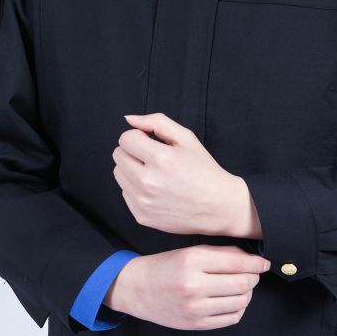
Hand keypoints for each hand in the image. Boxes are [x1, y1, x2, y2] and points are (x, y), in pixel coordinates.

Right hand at [105, 244, 271, 329]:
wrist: (138, 289)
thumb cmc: (166, 266)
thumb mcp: (190, 251)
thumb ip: (221, 254)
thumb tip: (252, 258)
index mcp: (192, 260)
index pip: (238, 262)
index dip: (257, 263)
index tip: (264, 263)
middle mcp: (194, 285)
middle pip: (243, 283)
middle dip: (254, 277)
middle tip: (253, 274)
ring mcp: (195, 308)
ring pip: (240, 302)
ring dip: (247, 293)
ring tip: (241, 286)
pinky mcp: (196, 324)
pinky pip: (231, 318)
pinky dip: (239, 309)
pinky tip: (233, 301)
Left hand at [112, 111, 256, 237]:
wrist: (218, 206)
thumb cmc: (204, 170)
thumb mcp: (186, 138)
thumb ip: (156, 122)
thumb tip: (129, 119)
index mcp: (161, 159)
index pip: (125, 139)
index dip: (138, 137)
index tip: (150, 143)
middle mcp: (148, 182)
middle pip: (118, 155)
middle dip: (133, 152)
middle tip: (153, 158)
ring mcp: (143, 202)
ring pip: (118, 174)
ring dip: (132, 169)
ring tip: (154, 173)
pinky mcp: (141, 216)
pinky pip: (125, 193)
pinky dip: (136, 188)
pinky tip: (156, 189)